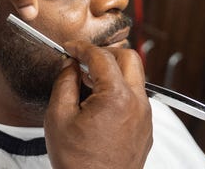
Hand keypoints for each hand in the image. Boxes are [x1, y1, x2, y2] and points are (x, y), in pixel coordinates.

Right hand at [44, 41, 152, 168]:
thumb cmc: (78, 162)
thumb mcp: (58, 117)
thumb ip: (64, 82)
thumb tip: (69, 65)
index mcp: (117, 98)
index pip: (101, 56)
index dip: (82, 47)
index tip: (70, 48)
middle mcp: (138, 104)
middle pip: (129, 58)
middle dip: (105, 53)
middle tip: (84, 59)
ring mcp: (145, 117)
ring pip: (135, 78)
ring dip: (113, 72)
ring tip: (88, 83)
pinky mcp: (145, 129)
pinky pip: (136, 98)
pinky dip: (119, 90)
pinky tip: (99, 102)